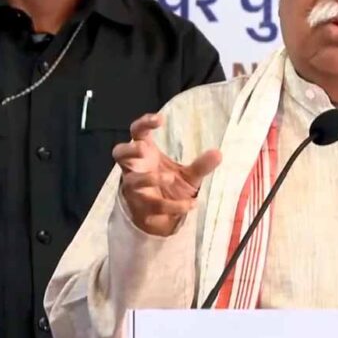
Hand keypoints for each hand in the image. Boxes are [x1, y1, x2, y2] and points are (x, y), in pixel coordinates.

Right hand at [112, 113, 221, 235]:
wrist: (163, 218)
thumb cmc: (170, 187)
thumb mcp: (189, 175)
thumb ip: (201, 165)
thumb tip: (219, 153)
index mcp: (145, 154)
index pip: (137, 133)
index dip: (143, 123)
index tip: (159, 119)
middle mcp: (136, 169)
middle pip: (119, 153)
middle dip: (128, 150)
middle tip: (143, 148)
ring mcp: (135, 189)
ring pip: (133, 181)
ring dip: (150, 178)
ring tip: (170, 177)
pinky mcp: (142, 208)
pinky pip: (154, 205)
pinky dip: (174, 205)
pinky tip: (192, 204)